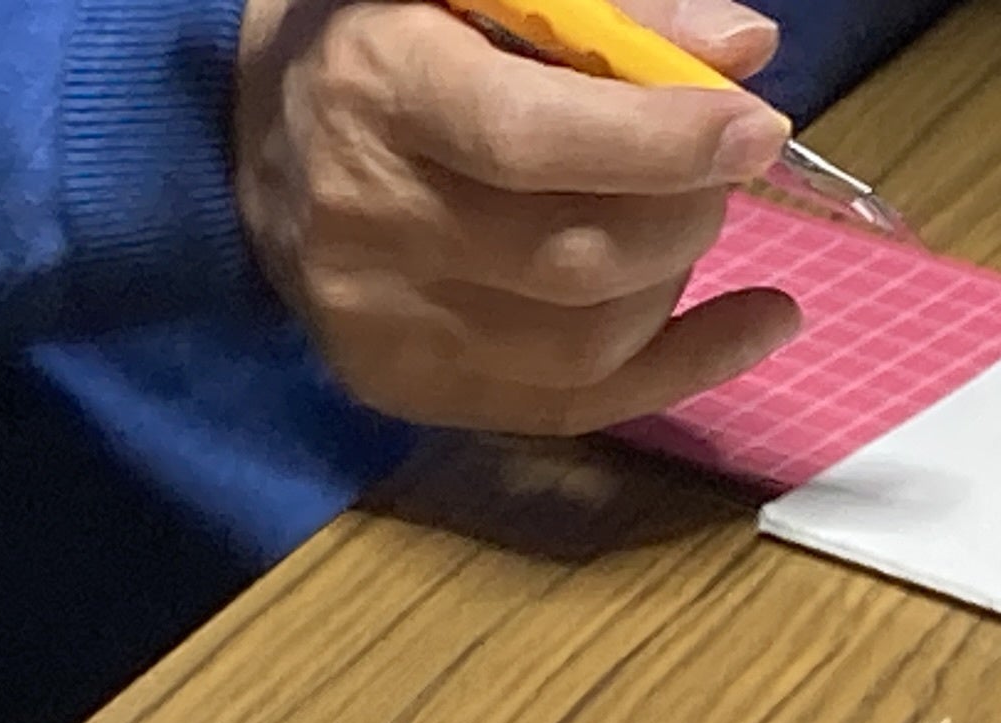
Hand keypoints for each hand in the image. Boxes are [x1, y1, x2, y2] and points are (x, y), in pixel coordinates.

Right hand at [233, 0, 806, 433]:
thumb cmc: (382, 32)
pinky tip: (754, 324)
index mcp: (376, 85)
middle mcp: (366, 219)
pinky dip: (681, 369)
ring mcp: (379, 322)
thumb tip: (743, 48)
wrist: (245, 135)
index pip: (529, 139)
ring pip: (582, 339)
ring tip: (689, 217)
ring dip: (676, 279)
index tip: (755, 128)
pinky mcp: (402, 387)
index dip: (658, 141)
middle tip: (724, 161)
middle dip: (686, 209)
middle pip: (570, 254)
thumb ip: (609, 9)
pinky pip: (568, 405)